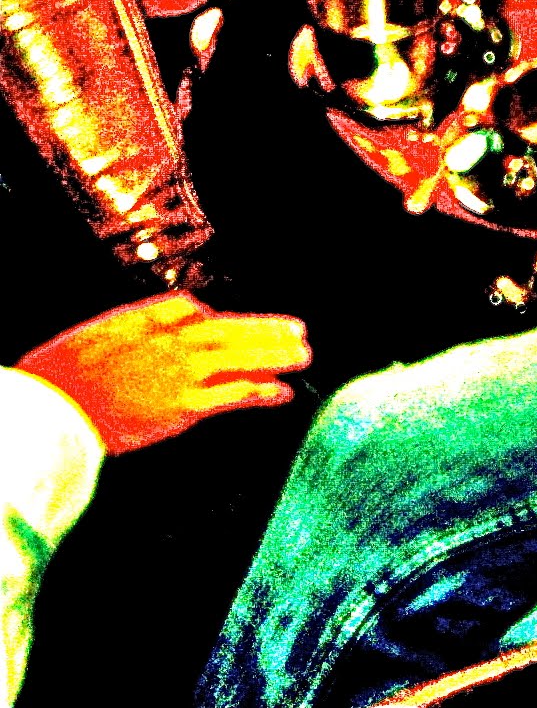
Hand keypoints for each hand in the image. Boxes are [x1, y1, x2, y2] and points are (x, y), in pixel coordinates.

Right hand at [16, 293, 310, 453]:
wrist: (56, 404)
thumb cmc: (68, 373)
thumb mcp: (106, 330)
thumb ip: (148, 318)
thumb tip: (189, 309)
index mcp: (151, 319)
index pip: (195, 312)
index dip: (221, 323)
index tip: (242, 328)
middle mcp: (175, 340)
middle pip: (232, 329)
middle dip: (267, 330)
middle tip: (298, 330)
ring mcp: (184, 371)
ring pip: (243, 357)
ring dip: (277, 355)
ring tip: (302, 354)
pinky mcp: (186, 404)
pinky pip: (235, 394)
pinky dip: (262, 391)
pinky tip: (282, 392)